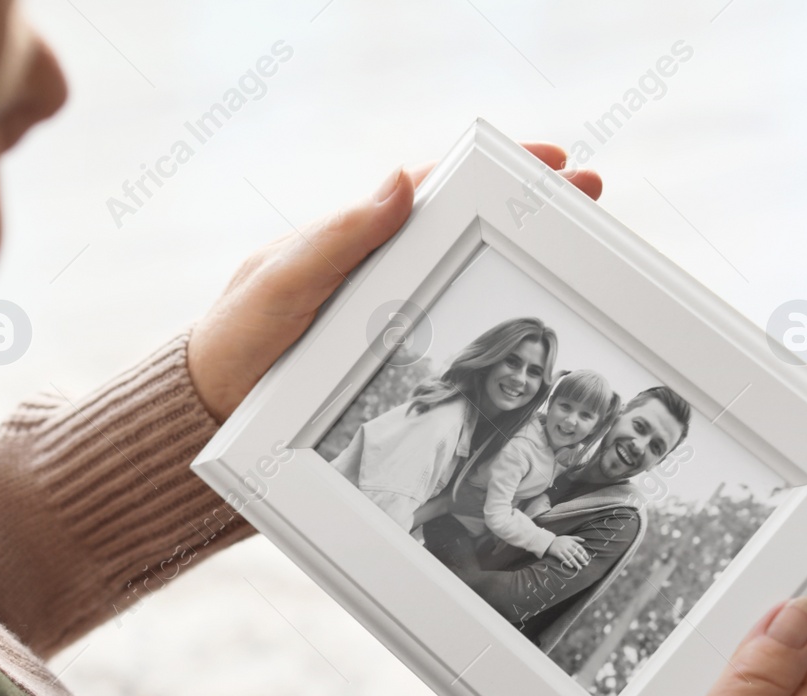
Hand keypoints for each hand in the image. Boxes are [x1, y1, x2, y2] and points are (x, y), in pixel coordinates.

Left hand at [186, 144, 601, 421]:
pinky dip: (500, 335)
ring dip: (523, 268)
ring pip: (466, 281)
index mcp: (352, 235)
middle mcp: (377, 269)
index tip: (552, 163)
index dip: (494, 170)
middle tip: (593, 197)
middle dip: (529, 209)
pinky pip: (454, 340)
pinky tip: (539, 346)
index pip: (434, 187)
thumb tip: (402, 181)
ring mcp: (387, 317)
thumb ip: (336, 239)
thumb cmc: (236, 342)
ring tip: (584, 261)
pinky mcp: (390, 366)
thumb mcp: (280, 285)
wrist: (212, 421)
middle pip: (465, 229)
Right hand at [544, 534, 589, 569]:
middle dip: (581, 559)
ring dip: (576, 563)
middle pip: (576, 553)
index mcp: (570, 541)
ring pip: (570, 557)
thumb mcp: (567, 537)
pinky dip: (567, 563)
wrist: (547, 541)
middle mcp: (567, 545)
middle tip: (586, 564)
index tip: (587, 558)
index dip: (584, 553)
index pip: (579, 548)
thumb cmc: (558, 539)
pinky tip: (571, 566)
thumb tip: (584, 540)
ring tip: (579, 568)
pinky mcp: (557, 553)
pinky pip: (563, 559)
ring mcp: (562, 549)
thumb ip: (576, 538)